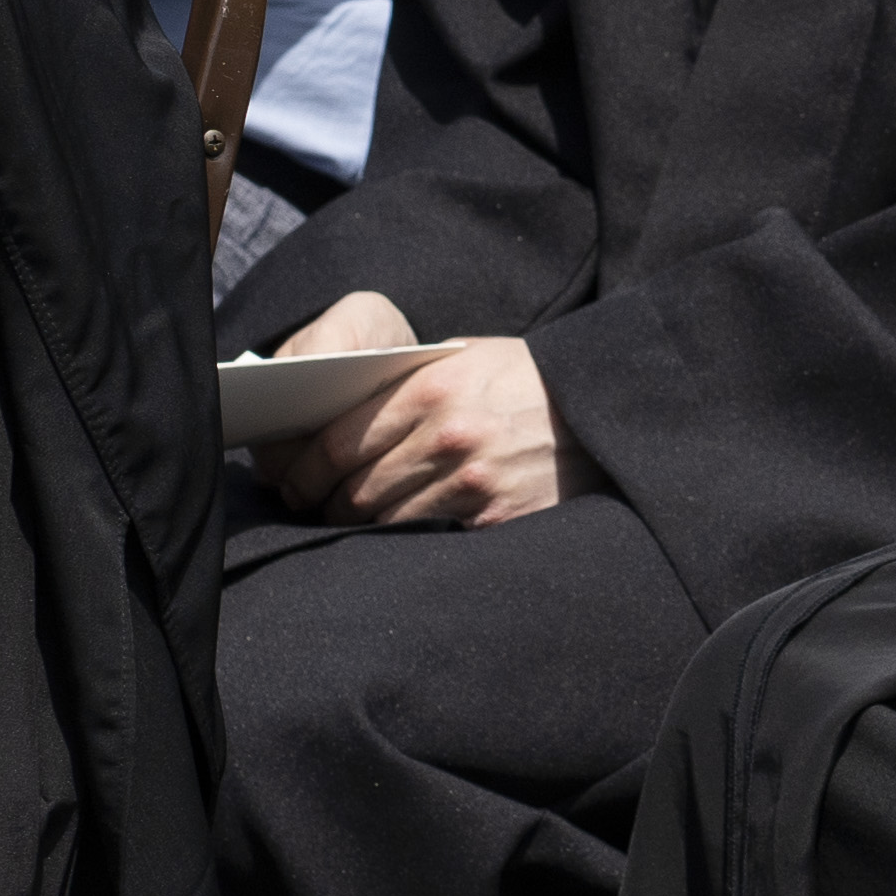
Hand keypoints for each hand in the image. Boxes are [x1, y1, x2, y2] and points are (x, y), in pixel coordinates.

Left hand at [259, 325, 586, 528]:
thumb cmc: (522, 380)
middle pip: (355, 488)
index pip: (340, 441)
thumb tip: (336, 415)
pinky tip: (403, 530)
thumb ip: (405, 385)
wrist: (599, 410)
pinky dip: (407, 537)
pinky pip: (426, 536)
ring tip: (352, 522)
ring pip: (383, 520)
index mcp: (431, 389)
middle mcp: (446, 436)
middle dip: (327, 502)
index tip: (296, 482)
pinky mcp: (493, 517)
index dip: (306, 469)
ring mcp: (471, 481)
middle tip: (316, 508)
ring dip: (361, 525)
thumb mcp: (465, 359)